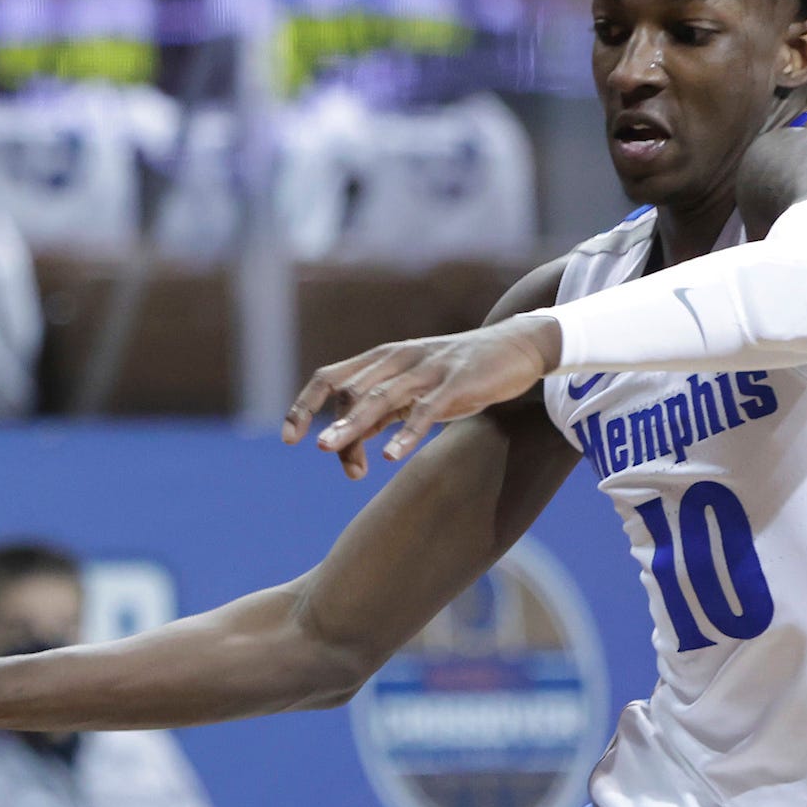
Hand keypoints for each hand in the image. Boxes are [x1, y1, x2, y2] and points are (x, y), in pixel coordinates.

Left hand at [283, 315, 561, 471]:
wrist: (516, 348)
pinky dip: (406, 433)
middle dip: (333, 424)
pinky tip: (391, 457)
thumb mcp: (413, 391)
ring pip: (380, 397)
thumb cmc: (458, 374)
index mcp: (382, 360)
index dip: (305, 404)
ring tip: (330, 449)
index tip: (290, 438)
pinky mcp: (457, 383)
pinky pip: (426, 409)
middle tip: (319, 450)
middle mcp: (398, 359)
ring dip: (353, 425)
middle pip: (351, 390)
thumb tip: (345, 438)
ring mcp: (427, 370)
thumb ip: (379, 412)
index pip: (331, 378)